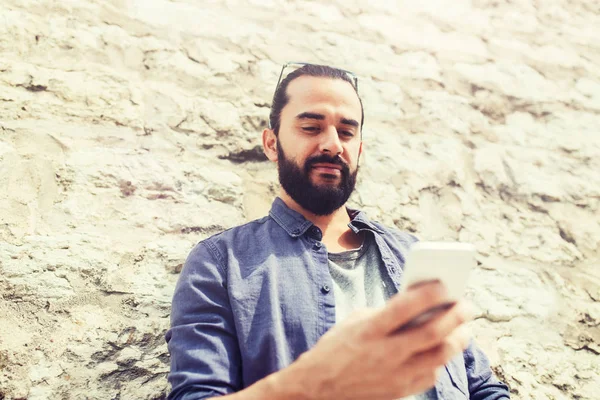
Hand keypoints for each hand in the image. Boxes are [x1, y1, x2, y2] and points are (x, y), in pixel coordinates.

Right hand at [275, 282, 471, 399]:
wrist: (319, 386)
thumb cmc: (338, 346)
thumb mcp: (356, 321)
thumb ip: (386, 313)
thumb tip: (419, 304)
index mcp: (370, 329)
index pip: (405, 306)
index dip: (428, 293)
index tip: (445, 284)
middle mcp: (385, 352)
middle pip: (432, 332)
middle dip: (455, 316)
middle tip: (467, 306)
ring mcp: (395, 374)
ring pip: (439, 356)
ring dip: (457, 339)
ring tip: (463, 329)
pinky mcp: (400, 391)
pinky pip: (430, 374)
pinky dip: (439, 360)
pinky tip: (441, 349)